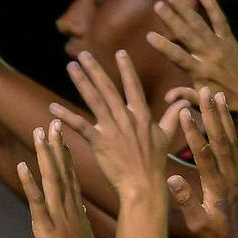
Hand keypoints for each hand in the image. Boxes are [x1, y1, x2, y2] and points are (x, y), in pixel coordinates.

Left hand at [20, 120, 107, 237]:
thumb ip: (81, 223)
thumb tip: (82, 213)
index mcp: (77, 212)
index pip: (71, 178)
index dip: (66, 158)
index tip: (63, 140)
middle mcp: (69, 208)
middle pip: (62, 171)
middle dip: (56, 146)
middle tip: (51, 124)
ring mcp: (58, 215)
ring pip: (51, 179)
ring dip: (45, 155)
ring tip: (40, 133)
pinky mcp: (46, 226)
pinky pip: (37, 200)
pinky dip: (29, 182)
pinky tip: (23, 165)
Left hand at [49, 49, 184, 216]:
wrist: (143, 184)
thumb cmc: (154, 163)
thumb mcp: (167, 136)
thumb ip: (173, 116)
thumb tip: (185, 102)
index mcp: (141, 115)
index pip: (133, 87)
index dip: (126, 69)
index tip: (120, 53)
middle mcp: (126, 118)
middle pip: (108, 88)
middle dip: (95, 69)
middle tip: (83, 54)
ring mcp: (112, 129)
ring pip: (94, 100)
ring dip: (82, 82)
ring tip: (71, 67)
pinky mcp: (99, 142)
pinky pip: (80, 125)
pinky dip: (66, 116)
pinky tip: (53, 108)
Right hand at [147, 0, 237, 115]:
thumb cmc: (226, 105)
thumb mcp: (204, 104)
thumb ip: (186, 97)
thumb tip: (167, 97)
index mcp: (200, 72)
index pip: (178, 56)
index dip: (163, 46)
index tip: (149, 35)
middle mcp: (210, 56)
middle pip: (187, 34)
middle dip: (171, 19)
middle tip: (157, 5)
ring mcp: (221, 46)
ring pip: (200, 24)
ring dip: (186, 9)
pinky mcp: (231, 41)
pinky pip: (220, 20)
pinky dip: (212, 6)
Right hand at [169, 88, 237, 237]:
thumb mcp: (198, 226)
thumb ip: (186, 202)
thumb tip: (171, 179)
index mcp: (216, 185)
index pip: (203, 153)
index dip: (194, 131)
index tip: (186, 111)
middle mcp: (230, 175)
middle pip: (220, 139)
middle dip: (212, 114)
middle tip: (206, 91)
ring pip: (233, 140)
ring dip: (226, 117)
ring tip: (220, 96)